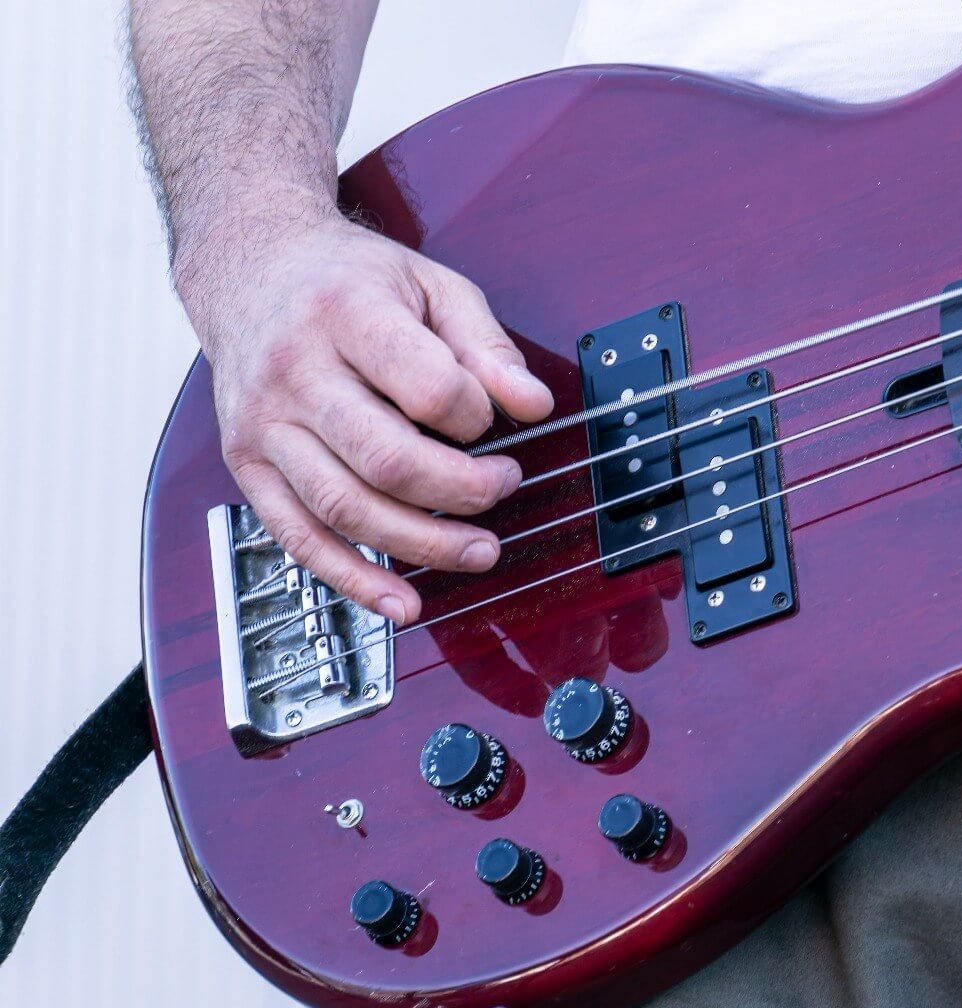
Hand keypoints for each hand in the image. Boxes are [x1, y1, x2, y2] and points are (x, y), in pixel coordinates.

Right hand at [178, 208, 553, 625]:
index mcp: (346, 314)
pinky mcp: (246, 465)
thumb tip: (534, 405)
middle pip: (387, 460)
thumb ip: (487, 346)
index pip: (428, 388)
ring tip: (480, 551)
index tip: (489, 417)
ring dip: (423, 545)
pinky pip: (299, 539)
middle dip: (462, 491)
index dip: (476, 415)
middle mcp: (294, 371)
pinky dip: (353, 580)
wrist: (250, 270)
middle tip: (504, 488)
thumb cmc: (349, 281)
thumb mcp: (432, 286)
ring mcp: (263, 424)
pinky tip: (401, 602)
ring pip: (346, 508)